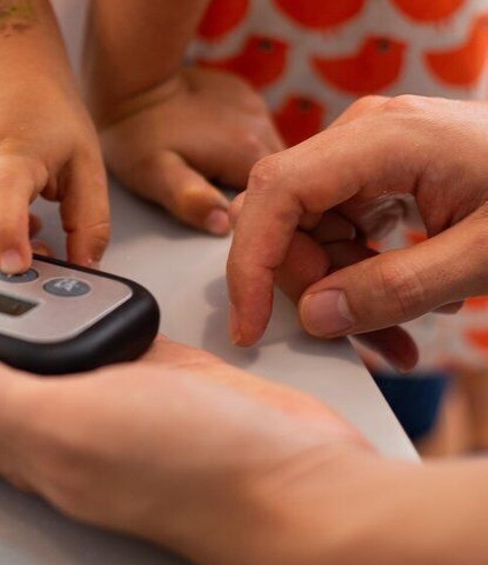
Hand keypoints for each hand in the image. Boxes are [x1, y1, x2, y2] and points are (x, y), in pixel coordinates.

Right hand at [0, 67, 109, 272]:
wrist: (0, 63)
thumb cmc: (44, 110)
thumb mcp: (85, 163)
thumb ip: (90, 220)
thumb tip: (84, 266)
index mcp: (9, 157)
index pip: (2, 206)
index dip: (7, 240)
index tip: (15, 265)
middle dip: (8, 248)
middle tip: (37, 228)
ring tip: (11, 205)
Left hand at [0, 307, 370, 561]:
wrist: (295, 476)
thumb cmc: (189, 466)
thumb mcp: (69, 424)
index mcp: (17, 436)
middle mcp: (47, 416)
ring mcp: (94, 390)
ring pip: (20, 343)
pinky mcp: (138, 366)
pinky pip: (80, 327)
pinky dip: (55, 299)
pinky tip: (50, 276)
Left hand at [98, 68, 283, 234]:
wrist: (130, 81)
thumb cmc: (137, 136)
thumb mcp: (155, 176)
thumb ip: (191, 201)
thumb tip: (224, 225)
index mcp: (247, 151)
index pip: (276, 198)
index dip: (258, 214)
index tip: (234, 222)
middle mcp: (260, 125)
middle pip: (277, 175)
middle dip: (260, 192)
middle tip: (223, 202)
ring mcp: (253, 107)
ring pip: (269, 151)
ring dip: (252, 168)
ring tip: (219, 178)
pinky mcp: (242, 95)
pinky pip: (255, 129)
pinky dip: (242, 143)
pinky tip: (215, 149)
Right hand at [228, 96, 487, 362]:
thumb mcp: (483, 258)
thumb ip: (395, 289)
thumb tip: (314, 316)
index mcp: (384, 136)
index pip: (277, 192)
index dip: (252, 261)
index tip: (251, 323)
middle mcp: (362, 135)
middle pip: (287, 217)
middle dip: (309, 286)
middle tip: (356, 339)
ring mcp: (366, 153)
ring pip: (308, 230)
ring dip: (336, 289)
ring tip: (392, 336)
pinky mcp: (374, 174)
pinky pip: (336, 229)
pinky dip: (354, 275)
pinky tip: (396, 305)